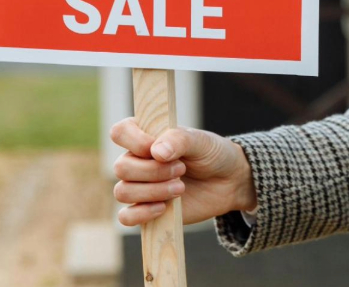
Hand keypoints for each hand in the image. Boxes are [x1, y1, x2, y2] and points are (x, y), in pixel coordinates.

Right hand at [110, 118, 256, 226]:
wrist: (228, 182)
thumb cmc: (212, 155)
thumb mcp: (202, 141)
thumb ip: (179, 140)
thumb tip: (156, 151)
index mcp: (145, 136)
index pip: (120, 132)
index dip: (136, 141)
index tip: (159, 149)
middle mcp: (136, 160)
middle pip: (121, 167)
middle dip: (153, 171)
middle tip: (182, 169)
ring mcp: (139, 186)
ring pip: (123, 192)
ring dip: (153, 191)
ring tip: (181, 187)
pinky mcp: (145, 209)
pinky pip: (125, 217)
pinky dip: (141, 214)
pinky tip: (163, 208)